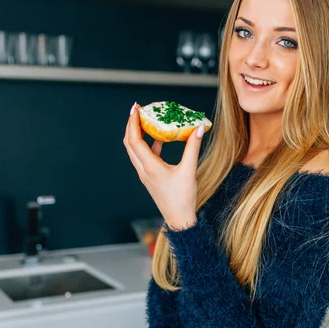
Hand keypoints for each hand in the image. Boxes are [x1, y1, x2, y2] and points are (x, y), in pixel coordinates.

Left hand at [123, 102, 204, 229]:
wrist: (179, 219)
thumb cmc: (183, 198)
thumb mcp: (189, 171)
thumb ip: (193, 148)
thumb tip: (198, 128)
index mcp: (150, 167)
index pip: (134, 141)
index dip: (133, 123)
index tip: (136, 108)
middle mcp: (143, 169)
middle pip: (129, 143)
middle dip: (132, 124)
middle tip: (139, 110)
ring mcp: (144, 174)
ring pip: (135, 150)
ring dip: (138, 134)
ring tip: (147, 120)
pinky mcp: (149, 177)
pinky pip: (143, 156)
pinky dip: (148, 145)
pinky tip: (159, 138)